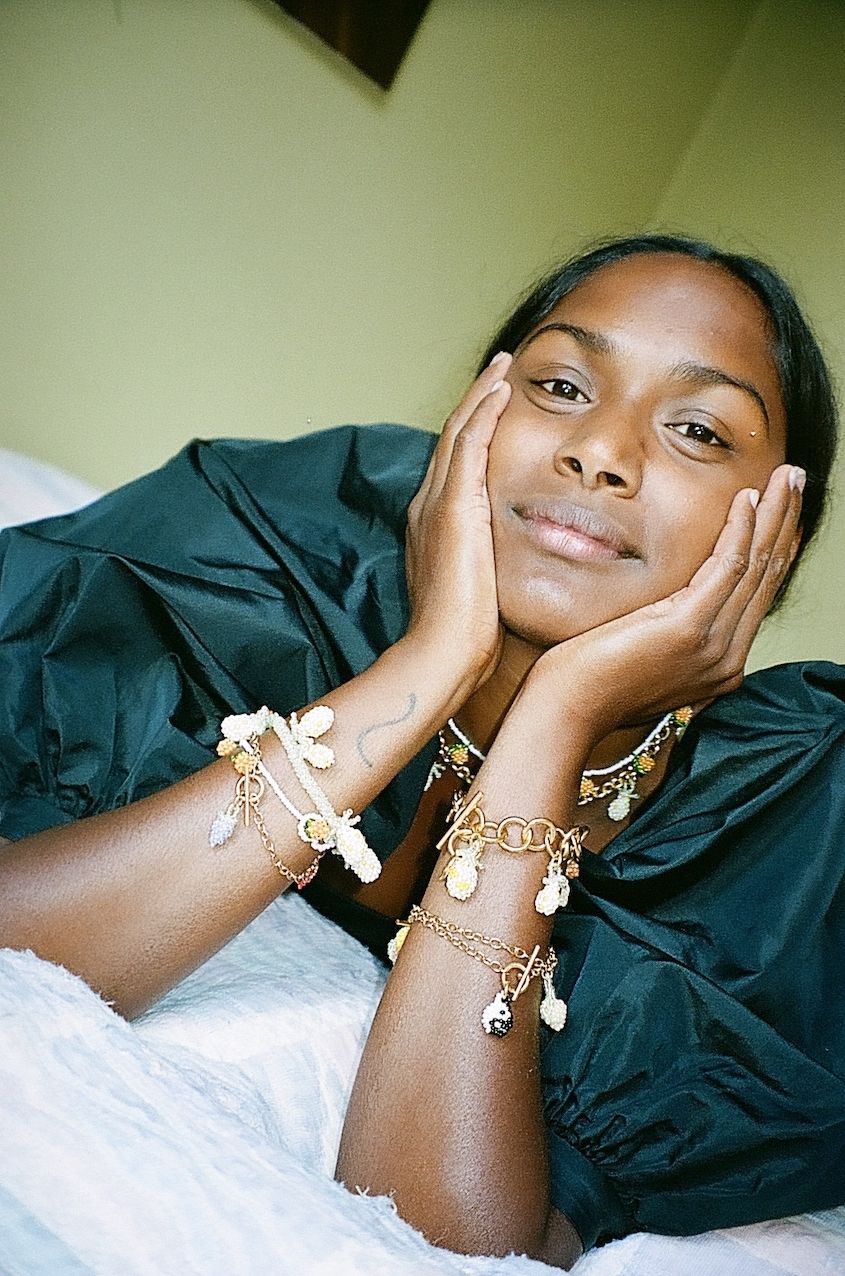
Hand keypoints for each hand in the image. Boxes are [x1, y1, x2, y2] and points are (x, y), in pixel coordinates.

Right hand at [404, 353, 512, 688]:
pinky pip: (468, 443)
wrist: (442, 652)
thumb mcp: (478, 589)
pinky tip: (502, 389)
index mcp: (433, 524)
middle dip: (475, 401)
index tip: (496, 407)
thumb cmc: (463, 636)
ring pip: (458, 431)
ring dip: (481, 394)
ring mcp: (437, 502)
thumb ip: (488, 564)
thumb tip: (508, 564)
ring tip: (503, 365)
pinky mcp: (453, 505)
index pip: (454, 464)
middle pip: (452, 438)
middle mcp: (427, 505)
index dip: (473, 431)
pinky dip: (483, 411)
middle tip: (499, 369)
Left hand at [529, 463, 803, 743]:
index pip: (757, 594)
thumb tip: (666, 610)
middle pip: (767, 576)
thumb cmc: (588, 682)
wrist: (566, 711)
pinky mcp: (689, 629)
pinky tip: (747, 500)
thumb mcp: (642, 655)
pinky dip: (740, 530)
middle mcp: (726, 658)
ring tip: (787, 477)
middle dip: (785, 522)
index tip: (780, 509)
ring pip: (757, 567)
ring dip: (775, 515)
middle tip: (795, 479)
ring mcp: (712, 646)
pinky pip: (728, 568)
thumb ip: (667, 634)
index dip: (774, 547)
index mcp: (719, 663)